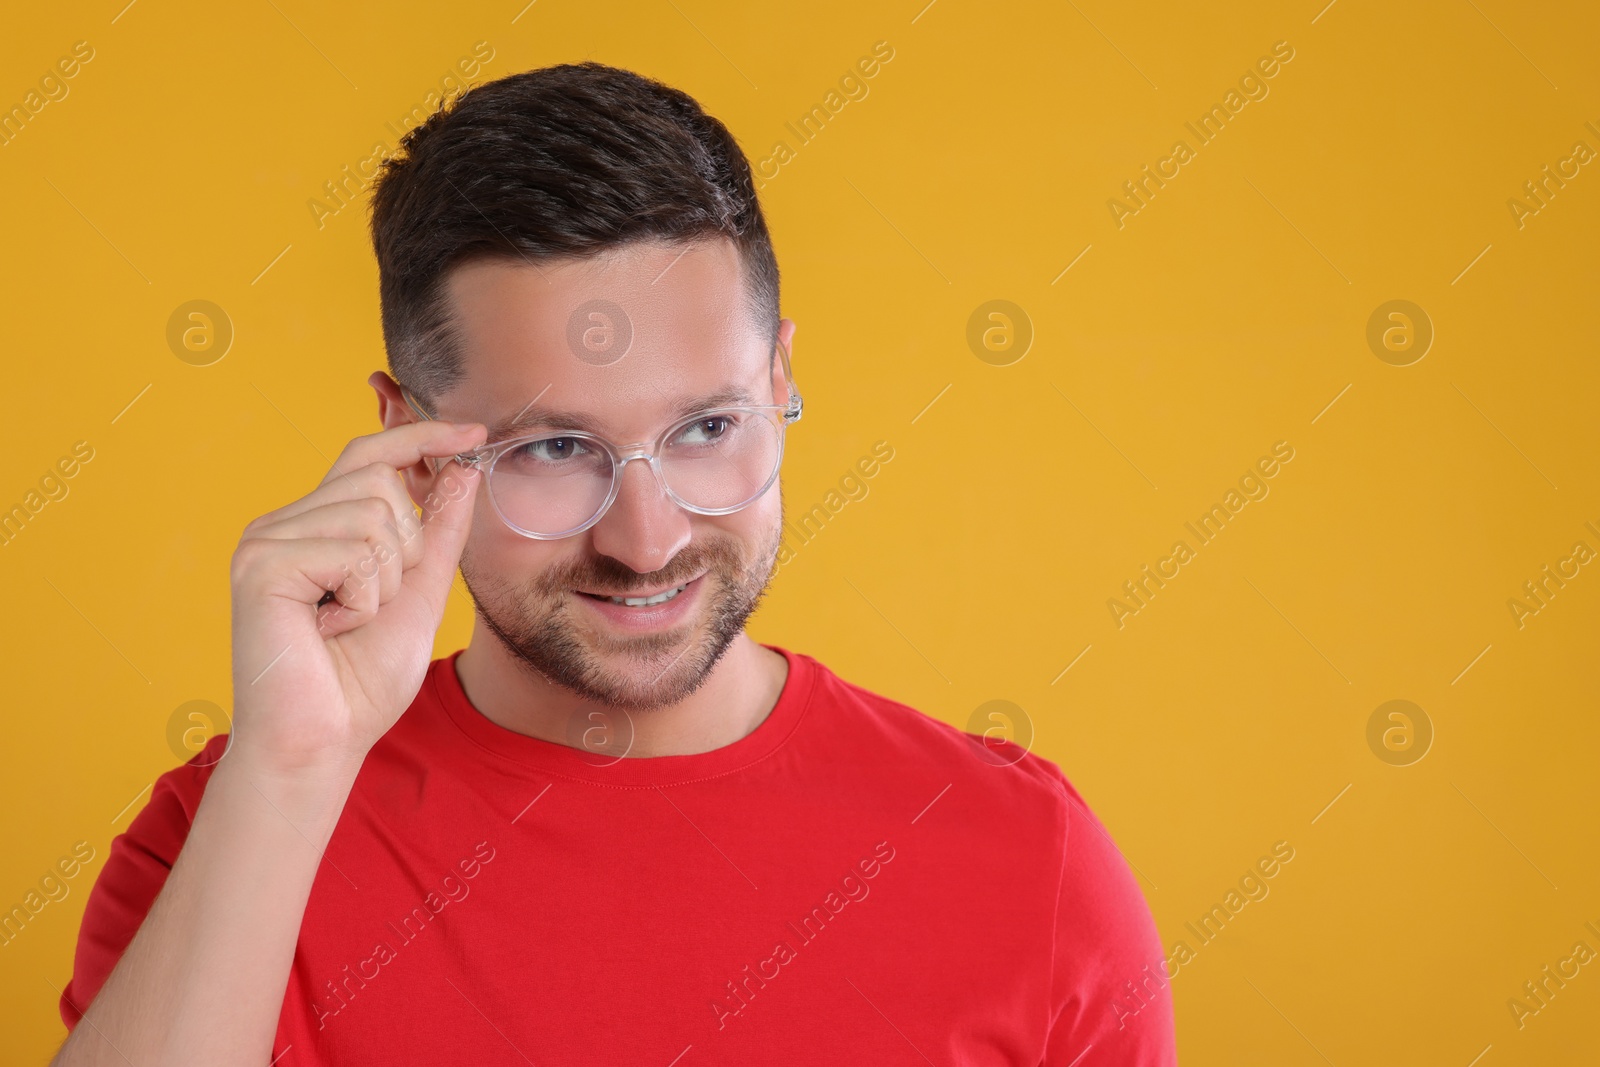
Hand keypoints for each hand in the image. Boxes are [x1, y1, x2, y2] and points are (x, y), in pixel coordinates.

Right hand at [226, 421, 485, 774]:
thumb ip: (440, 532)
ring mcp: (266, 540)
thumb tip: (463, 466)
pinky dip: (362, 598)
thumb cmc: (363, 679)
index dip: (421, 436)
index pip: (369, 456)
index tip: (474, 434)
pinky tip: (330, 629)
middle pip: (380, 480)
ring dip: (384, 579)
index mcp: (316, 526)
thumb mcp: (420, 592)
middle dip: (406, 547)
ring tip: (348, 620)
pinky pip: (351, 550)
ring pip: (372, 514)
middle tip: (372, 604)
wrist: (323, 742)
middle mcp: (284, 523)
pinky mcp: (261, 564)